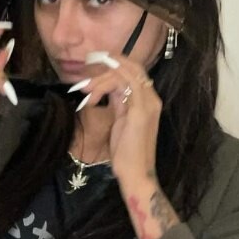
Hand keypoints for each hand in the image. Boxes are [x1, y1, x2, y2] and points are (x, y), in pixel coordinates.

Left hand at [71, 51, 161, 189]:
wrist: (136, 173)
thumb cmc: (127, 153)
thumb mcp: (121, 122)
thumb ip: (118, 104)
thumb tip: (108, 90)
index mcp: (149, 101)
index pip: (134, 72)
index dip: (115, 65)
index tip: (94, 66)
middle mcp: (152, 98)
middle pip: (131, 68)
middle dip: (107, 66)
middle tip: (86, 76)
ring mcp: (148, 103)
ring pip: (126, 73)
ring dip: (102, 78)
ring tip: (86, 91)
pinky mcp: (139, 110)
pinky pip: (125, 83)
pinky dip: (107, 82)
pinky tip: (94, 92)